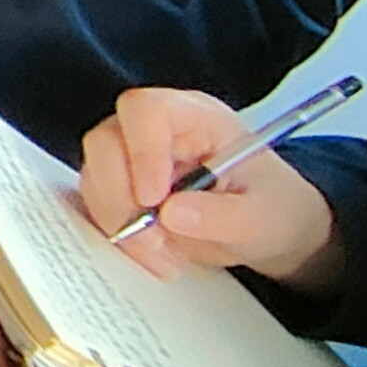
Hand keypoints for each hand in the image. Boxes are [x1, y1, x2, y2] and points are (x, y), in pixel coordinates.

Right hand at [80, 88, 343, 288]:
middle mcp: (158, 130)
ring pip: (94, 176)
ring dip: (117, 223)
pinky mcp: (123, 187)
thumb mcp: (263, 216)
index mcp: (197, 118)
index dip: (141, 152)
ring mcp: (134, 156)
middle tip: (153, 239)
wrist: (268, 226)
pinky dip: (116, 234)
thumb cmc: (272, 206)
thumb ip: (223, 214)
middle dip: (120, 198)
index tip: (154, 200)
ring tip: (161, 255)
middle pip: (106, 141)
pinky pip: (97, 204)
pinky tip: (153, 254)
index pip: (147, 111)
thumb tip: (171, 214)